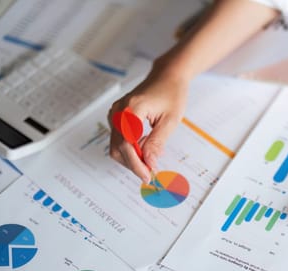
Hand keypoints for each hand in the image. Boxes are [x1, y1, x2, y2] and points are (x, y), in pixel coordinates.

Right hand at [108, 69, 188, 183]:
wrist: (167, 76)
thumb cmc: (172, 94)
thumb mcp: (170, 121)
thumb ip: (157, 142)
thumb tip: (149, 163)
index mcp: (131, 110)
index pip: (126, 145)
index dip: (136, 164)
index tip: (148, 176)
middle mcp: (118, 111)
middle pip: (118, 148)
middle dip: (133, 163)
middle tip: (151, 172)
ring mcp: (115, 113)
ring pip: (116, 146)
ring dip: (132, 157)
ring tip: (151, 156)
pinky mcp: (117, 116)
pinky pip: (119, 138)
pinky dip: (130, 148)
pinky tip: (145, 145)